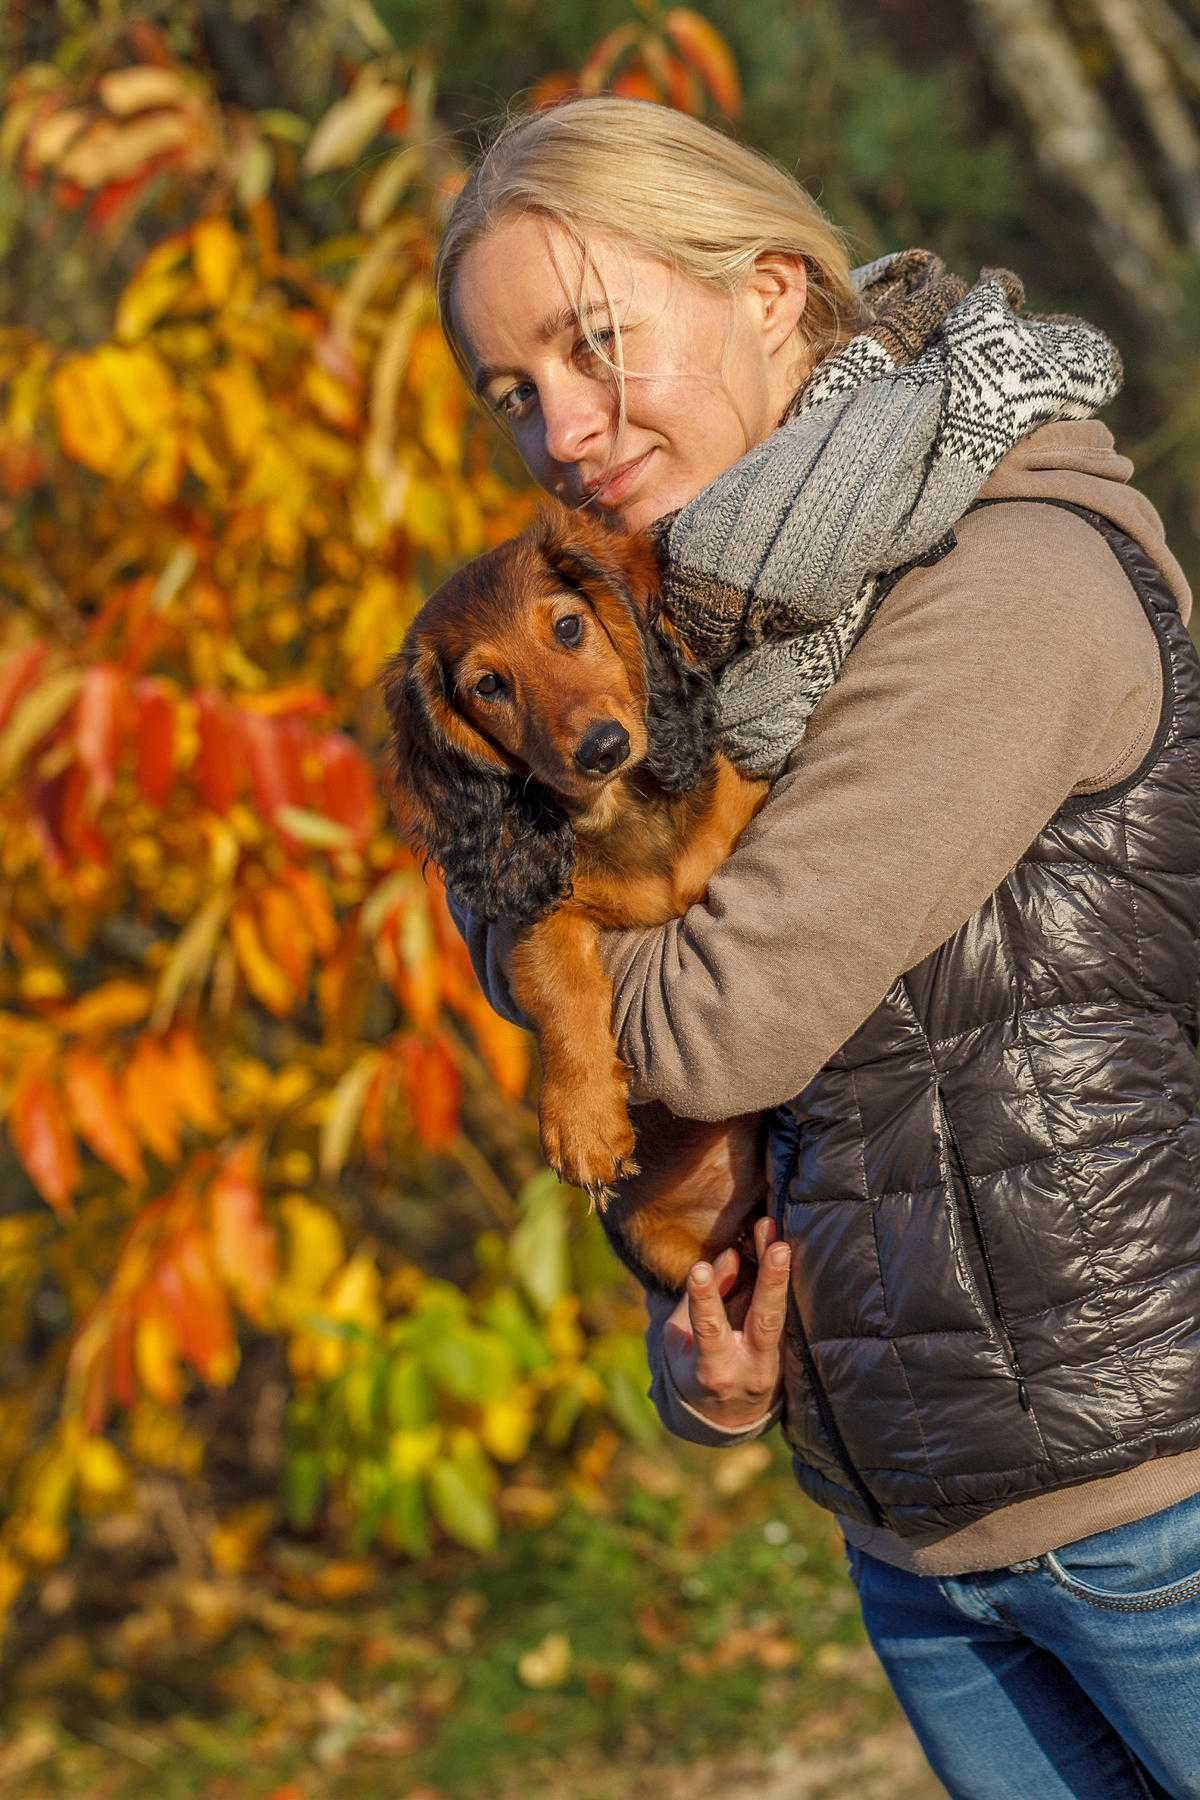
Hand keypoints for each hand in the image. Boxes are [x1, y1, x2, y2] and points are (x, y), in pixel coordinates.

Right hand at [650, 1215, 789, 1430]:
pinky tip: (782, 1253)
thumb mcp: (683, 1341)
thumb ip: (706, 1300)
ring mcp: (778, 1365)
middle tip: (778, 1247)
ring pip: (784, 1316)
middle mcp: (752, 1369)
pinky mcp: (792, 1357)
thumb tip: (732, 1256)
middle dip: (772, 1284)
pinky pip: (792, 1318)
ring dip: (782, 1276)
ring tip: (780, 1240)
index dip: (705, 1301)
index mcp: (714, 1371)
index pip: (709, 1331)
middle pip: (765, 1323)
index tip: (699, 1270)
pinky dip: (785, 1285)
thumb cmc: (693, 1368)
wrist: (727, 1417)